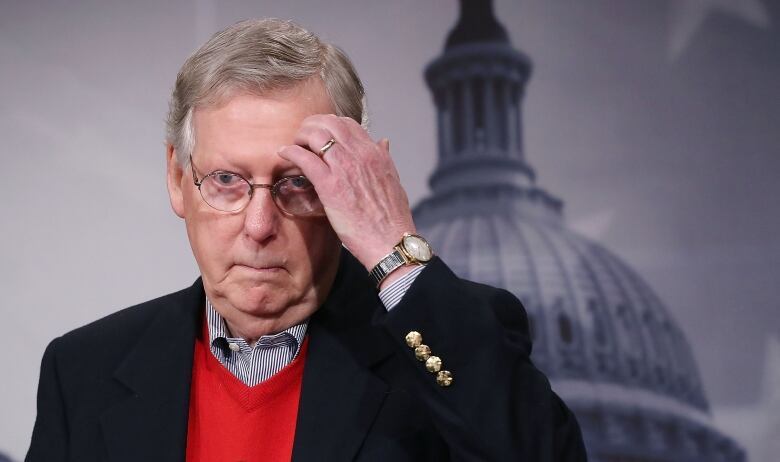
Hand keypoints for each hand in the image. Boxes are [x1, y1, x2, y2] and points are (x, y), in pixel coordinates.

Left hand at [277, 114, 415, 270]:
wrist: (390, 241)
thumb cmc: (392, 218)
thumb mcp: (393, 180)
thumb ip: (385, 158)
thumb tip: (383, 142)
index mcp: (375, 154)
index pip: (348, 124)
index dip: (329, 124)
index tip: (319, 134)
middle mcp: (360, 155)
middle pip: (329, 123)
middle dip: (311, 125)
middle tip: (302, 137)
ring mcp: (345, 168)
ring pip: (316, 135)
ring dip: (300, 136)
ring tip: (294, 145)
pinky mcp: (330, 185)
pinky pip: (305, 158)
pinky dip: (291, 152)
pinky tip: (283, 154)